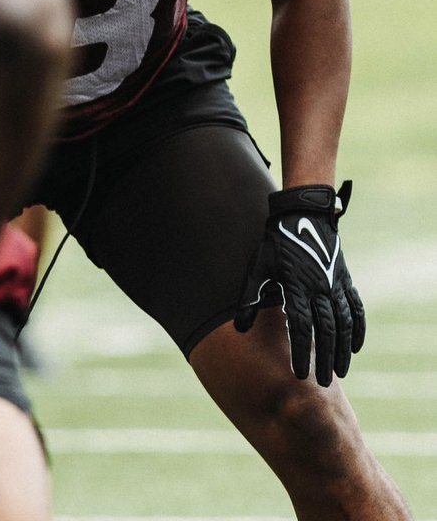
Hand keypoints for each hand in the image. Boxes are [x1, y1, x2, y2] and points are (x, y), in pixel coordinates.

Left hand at [234, 180, 365, 386]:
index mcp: (297, 285)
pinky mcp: (344, 280)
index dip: (301, 352)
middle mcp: (319, 287)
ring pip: (344, 323)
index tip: (299, 375)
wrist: (303, 214)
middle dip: (323, 358)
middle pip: (325, 330)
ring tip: (338, 372)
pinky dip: (358, 329)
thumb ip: (250, 298)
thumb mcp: (258, 266)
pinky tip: (355, 347)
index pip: (301, 326)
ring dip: (342, 349)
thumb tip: (238, 329)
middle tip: (321, 383)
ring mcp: (335, 284)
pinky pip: (355, 308)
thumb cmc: (276, 242)